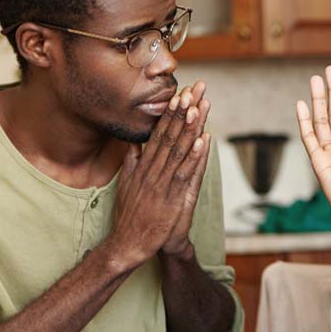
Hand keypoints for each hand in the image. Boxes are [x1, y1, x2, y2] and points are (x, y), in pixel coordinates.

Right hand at [107, 81, 210, 269]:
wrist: (129, 243)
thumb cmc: (131, 215)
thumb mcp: (127, 184)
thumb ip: (131, 162)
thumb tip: (134, 143)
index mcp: (144, 165)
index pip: (159, 133)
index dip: (171, 112)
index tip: (182, 93)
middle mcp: (152, 169)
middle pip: (170, 134)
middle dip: (184, 110)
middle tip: (196, 88)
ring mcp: (162, 182)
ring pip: (178, 149)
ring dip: (190, 126)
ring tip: (200, 105)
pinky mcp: (172, 197)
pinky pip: (185, 173)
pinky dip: (194, 156)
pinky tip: (203, 141)